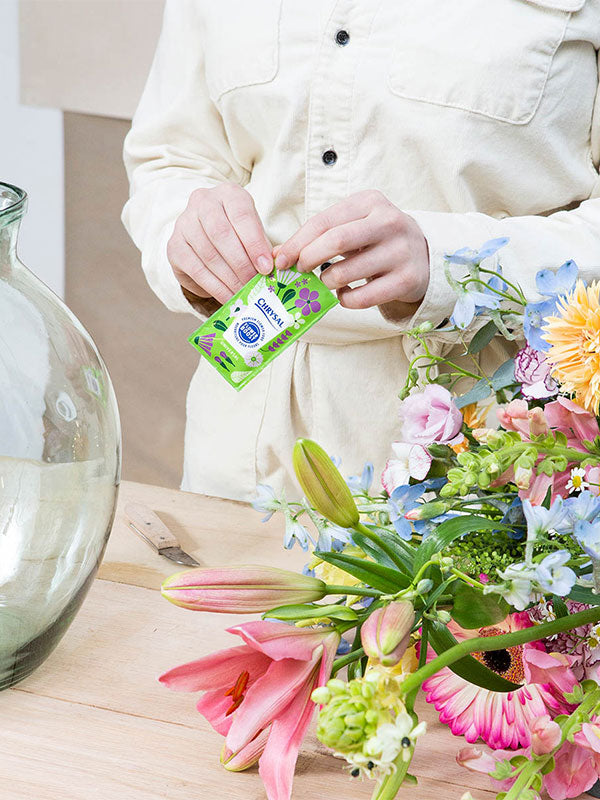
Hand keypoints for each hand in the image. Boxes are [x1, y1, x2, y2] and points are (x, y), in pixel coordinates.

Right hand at [167, 184, 272, 303]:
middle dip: (241, 263)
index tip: (266, 268)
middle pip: (221, 234)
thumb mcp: (254, 233)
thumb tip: (273, 268)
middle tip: (254, 284)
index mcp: (228, 194)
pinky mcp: (174, 246)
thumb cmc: (238, 234)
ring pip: (208, 254)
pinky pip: (196, 270)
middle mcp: (203, 202)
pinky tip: (229, 298)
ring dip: (229, 279)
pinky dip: (215, 287)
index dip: (254, 243)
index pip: (242, 216)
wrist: (206, 236)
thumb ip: (262, 247)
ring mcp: (185, 223)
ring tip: (245, 294)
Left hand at [274, 190, 429, 311]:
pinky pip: (362, 297)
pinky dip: (345, 300)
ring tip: (328, 282)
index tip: (281, 259)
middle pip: (336, 241)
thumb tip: (278, 255)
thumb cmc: (376, 240)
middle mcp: (389, 222)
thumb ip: (319, 236)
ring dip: (327, 282)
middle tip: (300, 271)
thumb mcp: (352, 227)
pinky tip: (345, 295)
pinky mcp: (407, 280)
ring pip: (346, 273)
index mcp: (370, 202)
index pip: (324, 221)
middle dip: (309, 259)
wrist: (423, 256)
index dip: (297, 242)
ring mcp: (400, 251)